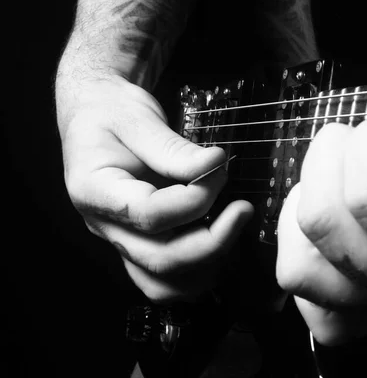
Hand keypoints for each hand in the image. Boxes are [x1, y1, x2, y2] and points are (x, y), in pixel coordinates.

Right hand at [56, 74, 253, 303]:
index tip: (220, 168)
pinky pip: (167, 278)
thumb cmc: (113, 112)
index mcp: (94, 190)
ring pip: (163, 284)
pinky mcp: (140, 244)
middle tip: (243, 209)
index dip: (194, 199)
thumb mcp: (138, 117)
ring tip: (232, 226)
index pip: (149, 214)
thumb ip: (173, 148)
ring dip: (206, 265)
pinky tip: (220, 235)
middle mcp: (104, 226)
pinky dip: (199, 268)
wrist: (96, 115)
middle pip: (160, 260)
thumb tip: (215, 166)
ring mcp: (122, 240)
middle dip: (212, 241)